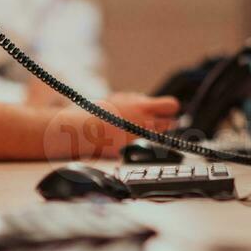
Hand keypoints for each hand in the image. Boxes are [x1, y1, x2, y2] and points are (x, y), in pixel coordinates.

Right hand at [40, 94, 179, 158]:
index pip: (171, 105)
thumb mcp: (119, 98)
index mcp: (142, 107)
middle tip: (156, 122)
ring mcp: (139, 139)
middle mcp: (144, 124)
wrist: (79, 129)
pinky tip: (127, 140)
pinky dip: (139, 144)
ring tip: (139, 131)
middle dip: (165, 122)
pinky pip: (143, 147)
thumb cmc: (97, 111)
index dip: (169, 107)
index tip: (167, 109)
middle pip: (171, 124)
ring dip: (154, 134)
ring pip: (159, 137)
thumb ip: (137, 101)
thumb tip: (151, 103)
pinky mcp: (131, 152)